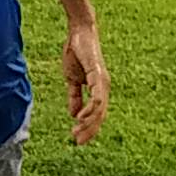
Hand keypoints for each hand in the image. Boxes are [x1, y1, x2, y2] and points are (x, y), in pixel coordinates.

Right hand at [58, 18, 107, 143]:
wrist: (78, 32)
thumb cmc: (76, 53)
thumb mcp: (72, 79)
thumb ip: (74, 97)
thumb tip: (74, 114)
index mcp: (98, 89)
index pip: (97, 114)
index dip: (89, 128)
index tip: (77, 139)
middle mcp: (103, 88)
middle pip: (100, 116)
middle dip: (90, 131)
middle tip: (78, 142)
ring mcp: (102, 82)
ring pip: (100, 110)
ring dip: (89, 124)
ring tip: (77, 132)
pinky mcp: (98, 75)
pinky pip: (97, 98)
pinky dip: (90, 110)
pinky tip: (80, 118)